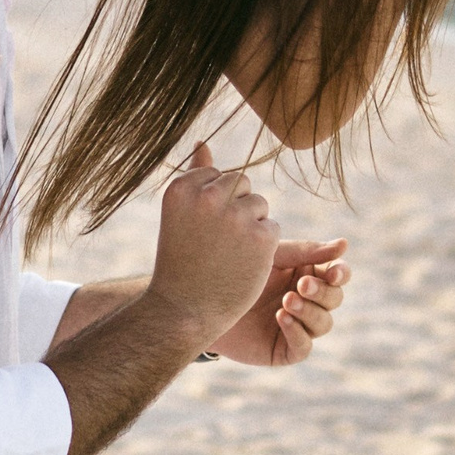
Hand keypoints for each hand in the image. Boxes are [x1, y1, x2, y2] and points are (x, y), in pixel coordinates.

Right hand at [147, 143, 275, 338]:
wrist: (183, 311)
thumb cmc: (181, 260)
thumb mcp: (180, 214)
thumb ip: (195, 177)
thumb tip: (203, 142)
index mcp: (182, 187)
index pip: (218, 175)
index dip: (214, 205)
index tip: (199, 231)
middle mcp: (207, 196)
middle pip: (242, 183)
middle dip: (236, 210)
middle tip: (215, 245)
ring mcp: (235, 216)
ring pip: (260, 205)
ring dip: (251, 227)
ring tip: (226, 255)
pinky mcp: (261, 236)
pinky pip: (273, 227)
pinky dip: (262, 247)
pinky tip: (242, 264)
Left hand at [214, 236, 349, 366]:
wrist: (201, 298)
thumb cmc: (236, 269)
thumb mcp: (272, 255)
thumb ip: (308, 251)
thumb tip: (345, 244)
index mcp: (308, 273)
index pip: (337, 275)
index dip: (340, 274)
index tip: (333, 273)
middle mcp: (307, 301)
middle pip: (334, 299)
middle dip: (322, 292)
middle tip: (301, 284)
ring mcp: (298, 326)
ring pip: (324, 323)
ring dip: (310, 311)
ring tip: (286, 301)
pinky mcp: (284, 349)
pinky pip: (303, 346)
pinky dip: (297, 332)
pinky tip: (282, 317)